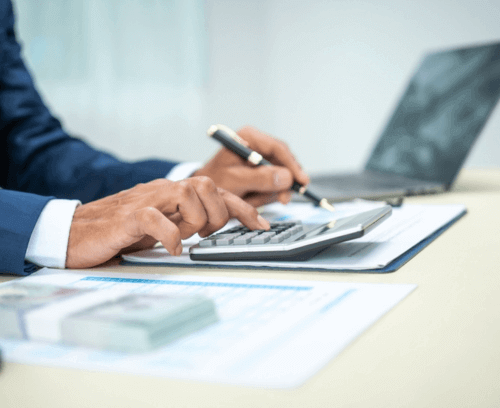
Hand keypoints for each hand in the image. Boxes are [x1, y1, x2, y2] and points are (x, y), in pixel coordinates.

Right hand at [66, 177, 269, 268]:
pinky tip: (171, 248)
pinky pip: (157, 219)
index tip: (262, 224)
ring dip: (195, 222)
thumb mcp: (162, 225)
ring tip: (182, 238)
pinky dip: (171, 236)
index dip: (243, 208)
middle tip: (202, 234)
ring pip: (189, 194)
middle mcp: (163, 190)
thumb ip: (186, 221)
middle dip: (217, 214)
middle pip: (209, 186)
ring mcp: (146, 200)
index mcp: (174, 193)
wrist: (76, 232)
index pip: (217, 192)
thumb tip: (216, 228)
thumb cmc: (121, 231)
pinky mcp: (128, 216)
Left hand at [193, 126, 308, 206]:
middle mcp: (257, 144)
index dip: (293, 165)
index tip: (301, 181)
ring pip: (281, 176)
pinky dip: (266, 194)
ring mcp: (260, 157)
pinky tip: (253, 198)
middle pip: (283, 162)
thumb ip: (260, 178)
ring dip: (270, 191)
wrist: (204, 193)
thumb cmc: (214, 182)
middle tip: (283, 199)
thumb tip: (287, 177)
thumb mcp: (235, 181)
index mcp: (249, 137)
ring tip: (252, 198)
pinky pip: (274, 184)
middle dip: (282, 183)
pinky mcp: (262, 170)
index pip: (279, 148)